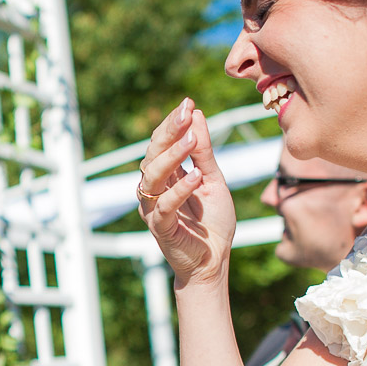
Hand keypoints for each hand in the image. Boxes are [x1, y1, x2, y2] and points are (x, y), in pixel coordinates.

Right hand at [138, 99, 236, 287]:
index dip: (172, 123)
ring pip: (153, 177)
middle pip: (153, 154)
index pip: (161, 143)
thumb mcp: (213, 180)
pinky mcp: (159, 228)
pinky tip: (195, 177)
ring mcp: (153, 208)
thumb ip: (204, 152)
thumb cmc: (212, 223)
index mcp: (165, 176)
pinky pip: (164, 206)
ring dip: (172, 156)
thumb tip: (197, 114)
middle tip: (186, 113)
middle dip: (169, 132)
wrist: (213, 262)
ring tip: (192, 140)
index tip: (188, 103)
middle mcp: (153, 189)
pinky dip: (179, 190)